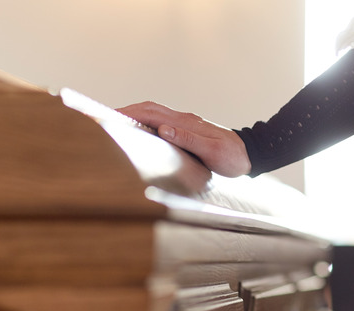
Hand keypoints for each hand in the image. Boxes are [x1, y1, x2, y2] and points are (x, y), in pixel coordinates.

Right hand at [117, 101, 251, 176]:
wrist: (250, 155)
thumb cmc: (233, 157)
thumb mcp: (212, 152)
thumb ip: (188, 140)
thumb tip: (163, 129)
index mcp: (186, 123)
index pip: (151, 113)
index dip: (129, 113)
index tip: (109, 115)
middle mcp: (184, 120)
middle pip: (149, 109)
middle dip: (126, 112)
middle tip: (103, 117)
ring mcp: (186, 124)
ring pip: (154, 114)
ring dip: (134, 116)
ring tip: (115, 123)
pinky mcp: (188, 131)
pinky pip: (161, 122)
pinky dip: (145, 123)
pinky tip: (139, 132)